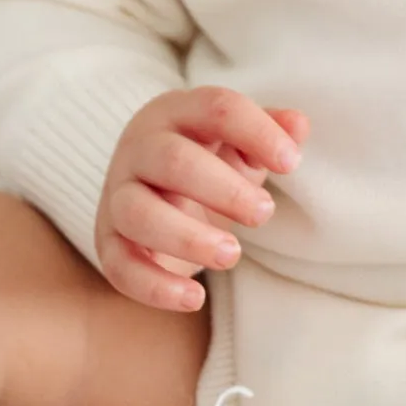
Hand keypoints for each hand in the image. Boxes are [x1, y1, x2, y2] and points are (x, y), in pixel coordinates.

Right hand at [98, 86, 307, 311]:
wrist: (152, 189)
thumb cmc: (207, 161)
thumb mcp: (240, 143)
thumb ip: (269, 130)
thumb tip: (298, 124)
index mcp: (178, 113)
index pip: (217, 108)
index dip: (257, 132)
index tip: (291, 163)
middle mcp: (141, 148)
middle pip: (173, 161)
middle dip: (224, 190)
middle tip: (264, 214)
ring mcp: (119, 193)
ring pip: (138, 213)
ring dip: (187, 237)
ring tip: (231, 254)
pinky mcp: (107, 239)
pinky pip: (119, 265)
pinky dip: (155, 286)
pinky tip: (194, 298)